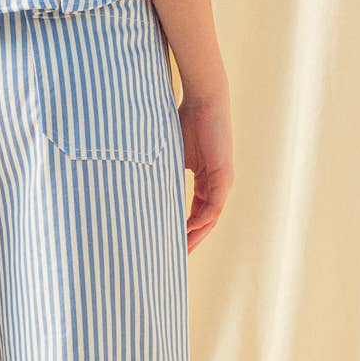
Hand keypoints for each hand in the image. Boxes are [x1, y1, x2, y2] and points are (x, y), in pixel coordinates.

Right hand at [178, 88, 232, 251]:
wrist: (204, 101)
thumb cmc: (185, 120)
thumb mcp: (171, 154)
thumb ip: (163, 172)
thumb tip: (135, 181)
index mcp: (206, 180)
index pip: (197, 213)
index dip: (184, 230)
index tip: (170, 244)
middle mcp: (217, 185)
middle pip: (205, 221)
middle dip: (191, 240)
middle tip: (176, 258)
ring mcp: (223, 182)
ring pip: (210, 218)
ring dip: (196, 235)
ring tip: (180, 251)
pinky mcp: (224, 177)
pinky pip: (213, 207)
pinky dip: (200, 220)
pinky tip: (186, 230)